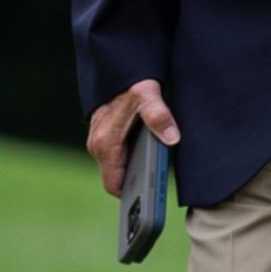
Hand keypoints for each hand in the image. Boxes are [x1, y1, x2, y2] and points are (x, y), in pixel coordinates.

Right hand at [85, 78, 179, 196]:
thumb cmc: (131, 83)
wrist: (118, 68)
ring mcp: (99, 141)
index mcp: (105, 144)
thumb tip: (173, 138)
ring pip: (117, 167)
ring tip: (157, 179)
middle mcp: (98, 145)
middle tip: (157, 194)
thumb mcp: (148, 97)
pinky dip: (131, 161)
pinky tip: (150, 160)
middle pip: (116, 178)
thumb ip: (159, 116)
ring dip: (133, 172)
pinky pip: (117, 157)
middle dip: (134, 186)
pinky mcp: (105, 135)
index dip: (130, 196)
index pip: (113, 184)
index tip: (147, 204)